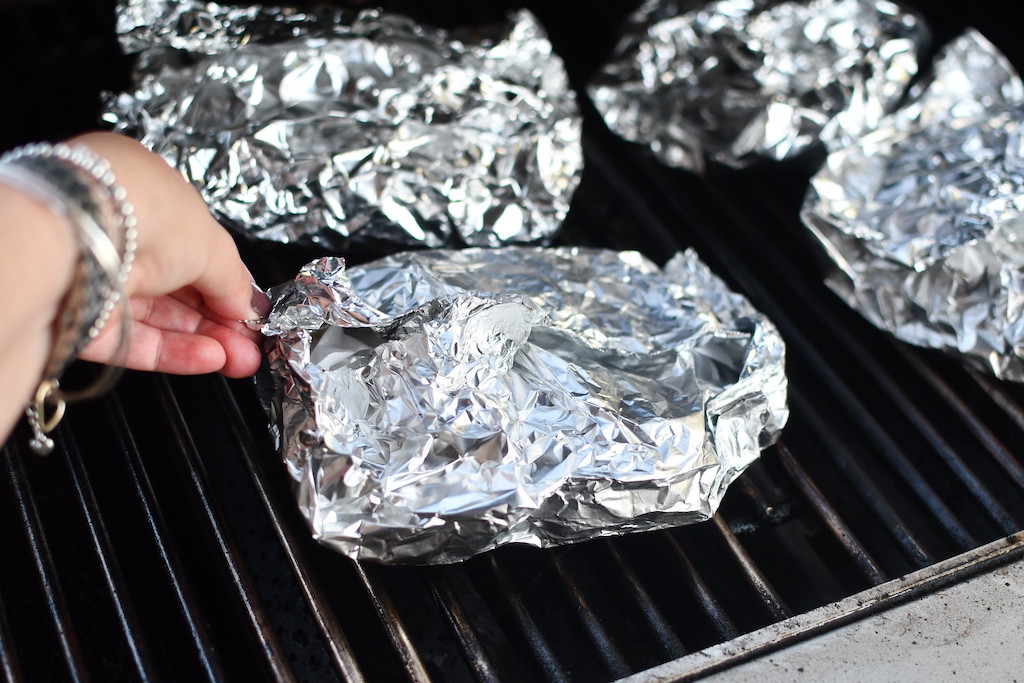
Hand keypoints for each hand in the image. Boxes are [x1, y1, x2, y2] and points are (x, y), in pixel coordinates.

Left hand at [70, 133, 266, 377]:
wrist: (78, 235)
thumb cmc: (145, 212)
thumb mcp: (213, 245)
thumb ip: (234, 282)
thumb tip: (247, 308)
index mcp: (150, 197)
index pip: (197, 249)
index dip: (230, 282)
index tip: (254, 311)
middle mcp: (120, 234)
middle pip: (181, 289)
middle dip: (223, 320)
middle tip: (255, 343)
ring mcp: (100, 278)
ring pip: (160, 318)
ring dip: (206, 339)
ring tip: (242, 360)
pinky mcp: (83, 320)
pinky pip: (135, 341)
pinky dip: (175, 352)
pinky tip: (211, 358)